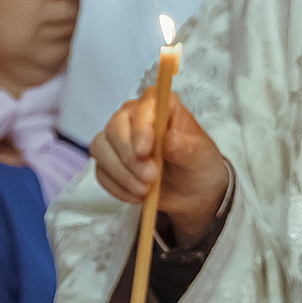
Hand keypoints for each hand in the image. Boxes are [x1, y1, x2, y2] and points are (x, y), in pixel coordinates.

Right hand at [93, 96, 229, 243]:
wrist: (192, 190)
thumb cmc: (197, 163)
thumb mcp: (200, 156)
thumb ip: (185, 147)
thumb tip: (169, 139)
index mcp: (160, 106)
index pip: (142, 109)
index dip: (140, 129)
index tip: (144, 152)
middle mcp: (134, 116)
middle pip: (115, 127)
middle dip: (129, 157)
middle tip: (150, 178)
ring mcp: (118, 137)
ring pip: (101, 148)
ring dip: (120, 173)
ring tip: (144, 190)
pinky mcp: (109, 160)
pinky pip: (100, 171)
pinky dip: (117, 187)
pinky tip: (136, 196)